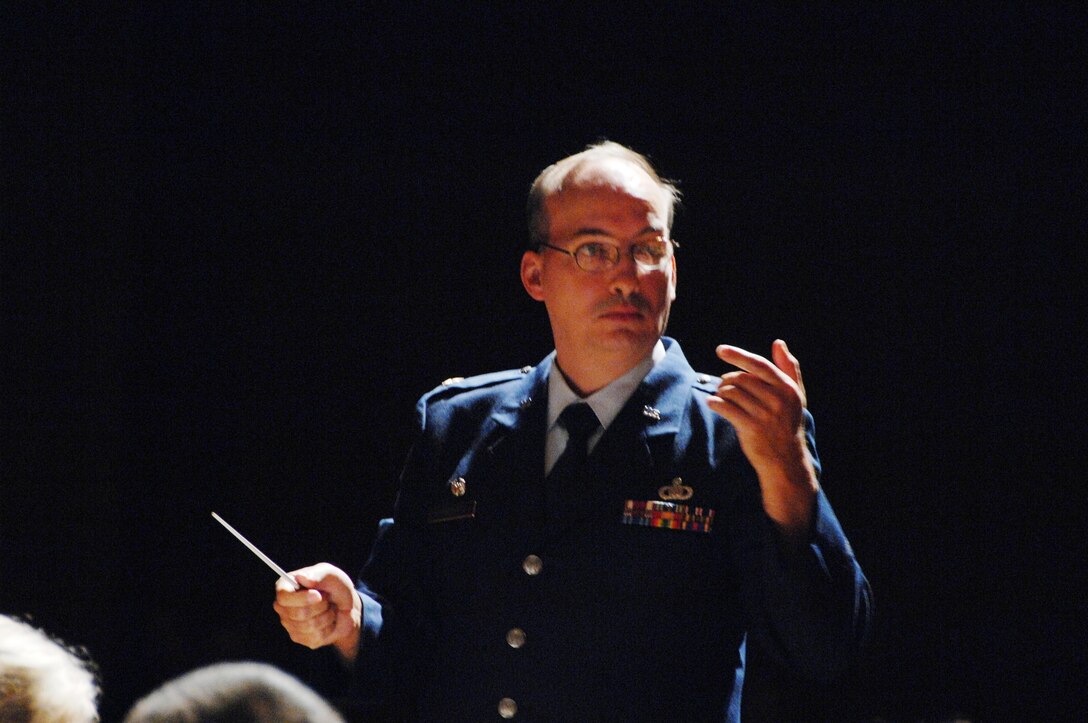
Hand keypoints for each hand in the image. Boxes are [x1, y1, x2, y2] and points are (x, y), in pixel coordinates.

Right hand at [273, 562, 361, 661]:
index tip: (318, 595)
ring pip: (308, 626)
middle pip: (297, 613)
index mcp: (286, 586)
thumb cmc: (336, 587)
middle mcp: (283, 606)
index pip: (283, 596)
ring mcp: (289, 624)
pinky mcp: (299, 638)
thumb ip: (317, 574)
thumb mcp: (331, 574)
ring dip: (326, 616)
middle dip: (320, 606)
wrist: (347, 608)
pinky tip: (328, 621)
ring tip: (329, 609)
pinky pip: (314, 637)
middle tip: (328, 599)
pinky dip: (328, 628)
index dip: (301, 598)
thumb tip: (301, 577)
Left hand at [706, 339, 817, 537]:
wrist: (786, 459)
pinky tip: (712, 404)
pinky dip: (715, 403)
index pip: (759, 365)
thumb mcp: (795, 396)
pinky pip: (726, 408)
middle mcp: (778, 399)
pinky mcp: (752, 428)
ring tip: (721, 397)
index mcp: (787, 388)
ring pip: (732, 392)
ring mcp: (765, 414)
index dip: (738, 356)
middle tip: (723, 386)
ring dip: (721, 393)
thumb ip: (789, 368)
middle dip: (727, 380)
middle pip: (741, 379)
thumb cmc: (787, 423)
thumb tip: (779, 342)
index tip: (719, 350)